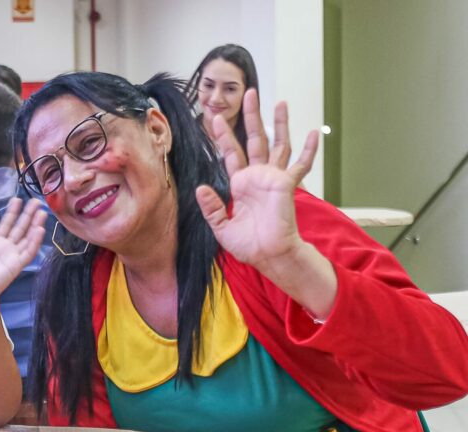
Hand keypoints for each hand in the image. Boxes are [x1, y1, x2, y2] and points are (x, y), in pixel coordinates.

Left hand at [0, 197, 46, 305]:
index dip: (12, 213)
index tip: (16, 200)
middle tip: (37, 201)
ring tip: (42, 212)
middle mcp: (8, 248)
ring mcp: (14, 256)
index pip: (7, 225)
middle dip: (28, 215)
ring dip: (35, 225)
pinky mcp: (17, 265)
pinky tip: (40, 230)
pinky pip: (28, 252)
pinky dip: (35, 241)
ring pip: (28, 238)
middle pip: (21, 228)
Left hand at [195, 90, 318, 270]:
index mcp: (240, 184)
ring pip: (278, 144)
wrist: (269, 255)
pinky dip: (308, 150)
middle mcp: (257, 176)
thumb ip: (211, 208)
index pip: (230, 153)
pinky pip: (300, 165)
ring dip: (279, 123)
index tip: (213, 117)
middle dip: (251, 116)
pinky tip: (312, 132)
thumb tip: (201, 187)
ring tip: (280, 102)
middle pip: (254, 139)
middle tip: (250, 93)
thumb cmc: (248, 244)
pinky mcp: (287, 185)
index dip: (222, 136)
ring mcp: (273, 178)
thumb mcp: (221, 227)